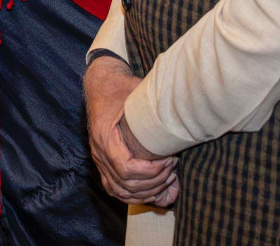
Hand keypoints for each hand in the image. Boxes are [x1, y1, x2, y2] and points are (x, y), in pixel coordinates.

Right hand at [84, 56, 179, 205]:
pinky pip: (115, 189)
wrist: (101, 84)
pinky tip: (152, 189)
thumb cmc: (120, 87)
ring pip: (120, 191)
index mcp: (105, 138)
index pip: (126, 169)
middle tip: (173, 169)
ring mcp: (99, 160)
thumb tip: (180, 110)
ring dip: (146, 192)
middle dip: (154, 182)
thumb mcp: (136, 92)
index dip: (150, 172)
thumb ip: (154, 105)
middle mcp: (99, 153)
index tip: (168, 161)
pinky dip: (134, 195)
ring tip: (166, 179)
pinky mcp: (103, 162)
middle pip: (126, 184)